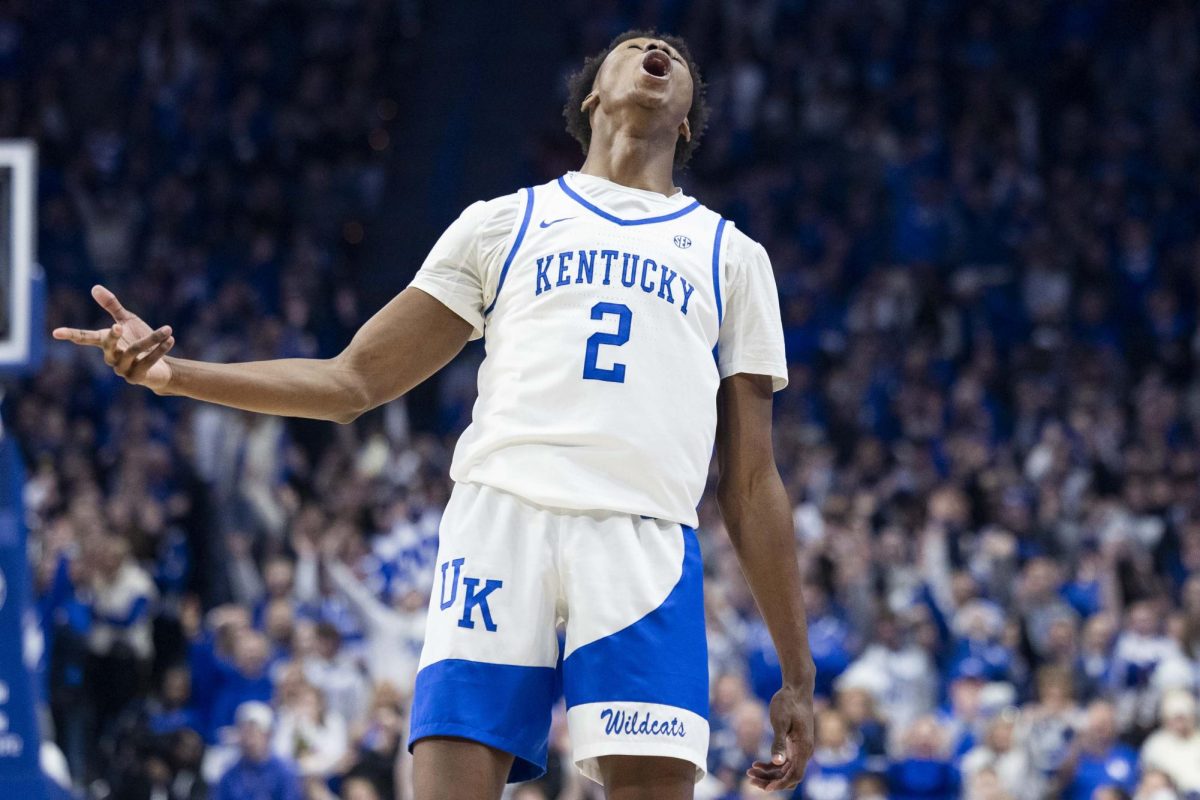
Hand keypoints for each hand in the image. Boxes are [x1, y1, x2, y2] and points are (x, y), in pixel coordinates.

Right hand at [52, 285, 174, 391]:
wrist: (161, 368)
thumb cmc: (140, 341)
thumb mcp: (127, 321)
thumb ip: (112, 306)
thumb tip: (94, 287)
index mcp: (106, 344)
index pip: (85, 338)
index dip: (71, 335)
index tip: (56, 333)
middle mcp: (111, 358)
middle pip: (107, 346)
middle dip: (112, 337)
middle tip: (117, 325)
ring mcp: (123, 369)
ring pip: (134, 350)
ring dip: (152, 338)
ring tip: (168, 329)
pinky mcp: (138, 377)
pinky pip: (148, 361)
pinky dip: (159, 349)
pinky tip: (170, 339)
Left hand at [747, 683, 813, 791]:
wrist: (796, 689)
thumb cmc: (788, 702)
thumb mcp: (780, 721)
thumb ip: (779, 742)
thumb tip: (776, 762)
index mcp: (804, 748)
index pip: (794, 775)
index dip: (780, 784)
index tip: (765, 788)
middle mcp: (804, 752)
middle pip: (789, 776)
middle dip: (771, 781)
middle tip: (750, 779)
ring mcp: (800, 749)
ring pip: (785, 771)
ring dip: (769, 774)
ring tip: (750, 772)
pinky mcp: (794, 745)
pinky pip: (784, 762)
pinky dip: (771, 766)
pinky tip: (756, 763)